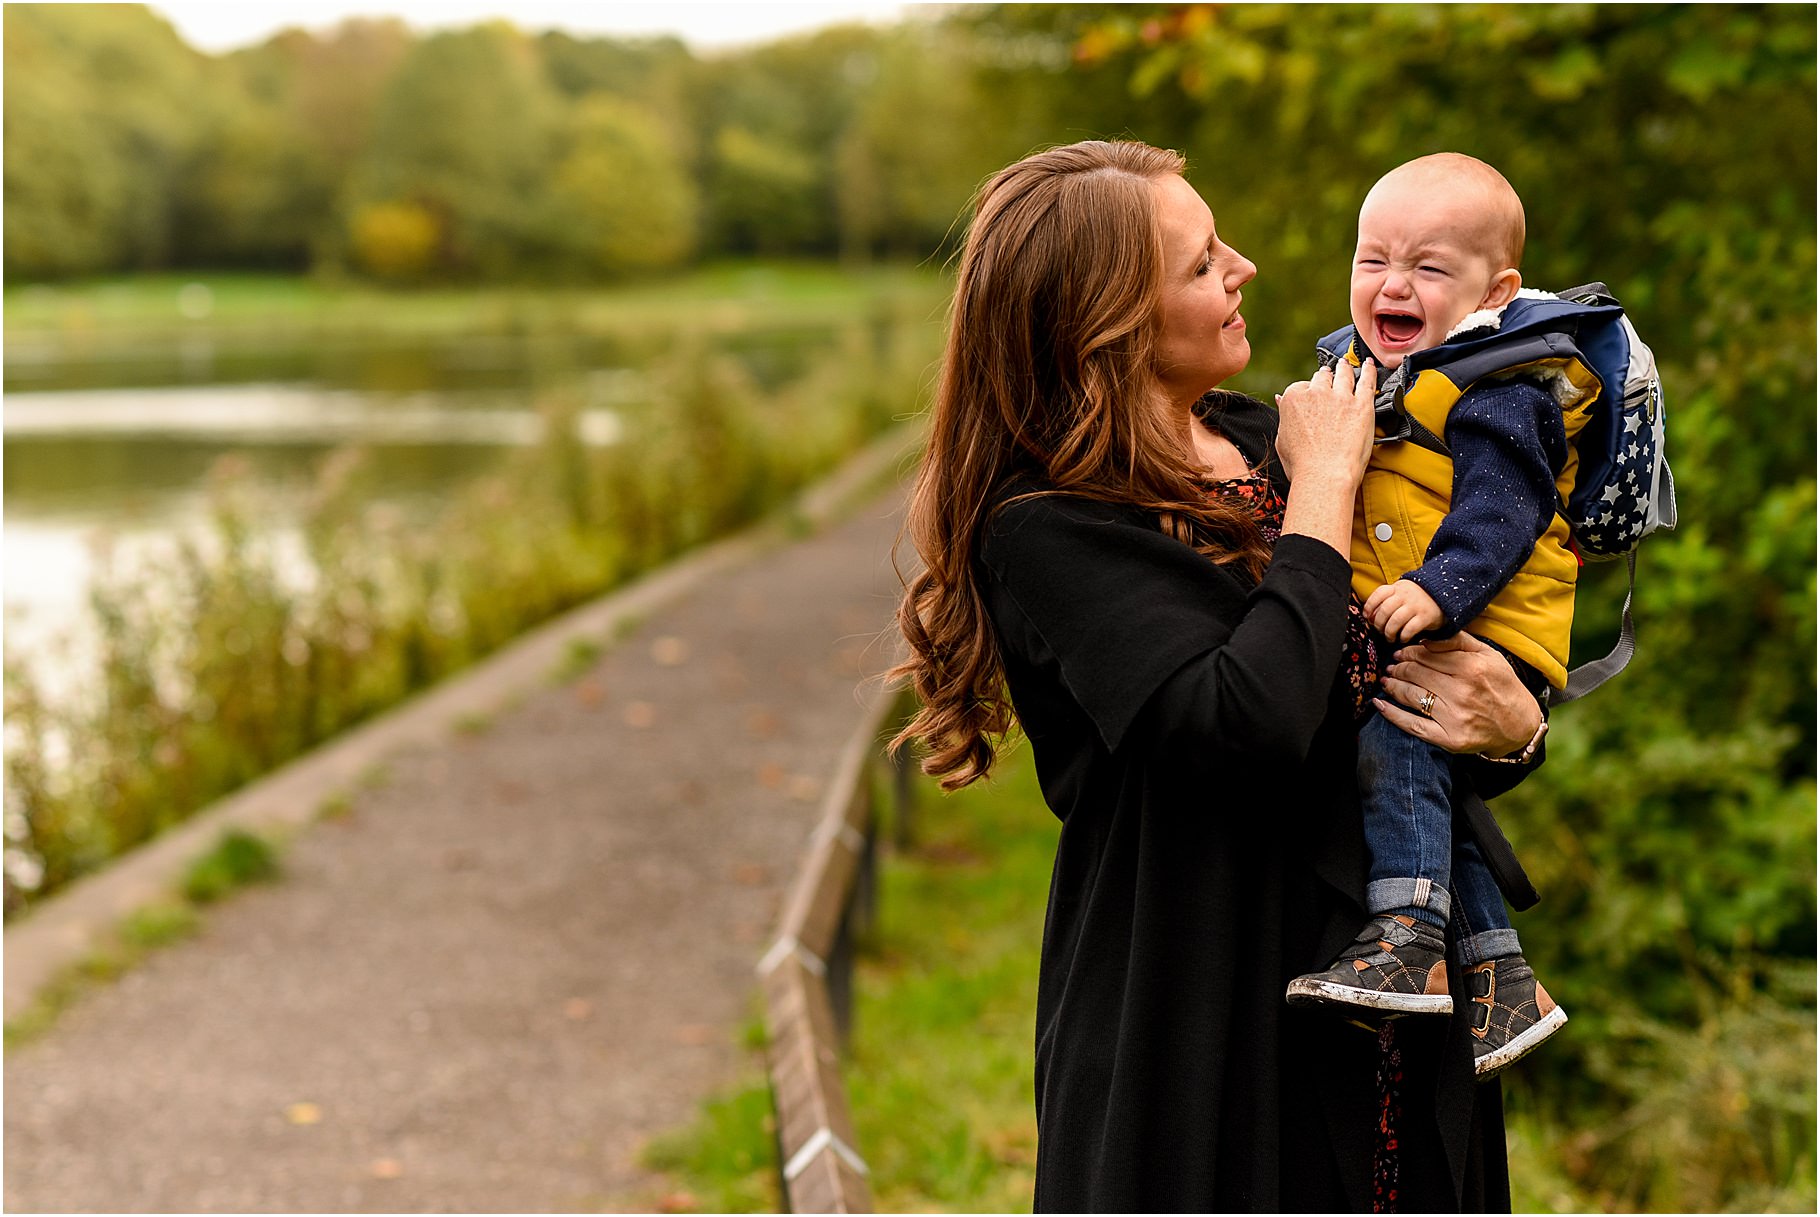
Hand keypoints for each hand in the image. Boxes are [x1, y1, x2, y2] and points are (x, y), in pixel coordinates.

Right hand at [1274, 359, 1375, 486]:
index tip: (1312, 395)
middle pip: (1323, 377)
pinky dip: (1369, 370)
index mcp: (1293, 399)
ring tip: (1346, 366)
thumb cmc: (1302, 466)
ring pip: (1344, 374)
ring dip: (1345, 368)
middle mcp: (1316, 392)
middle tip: (1330, 377)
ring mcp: (1341, 397)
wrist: (1324, 477)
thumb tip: (1281, 400)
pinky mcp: (1362, 404)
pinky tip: (1369, 365)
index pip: (1301, 386)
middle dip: (1326, 377)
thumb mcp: (1282, 439)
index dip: (1308, 391)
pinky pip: (1368, 380)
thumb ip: (1284, 414)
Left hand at [1364, 580, 1443, 641]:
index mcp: (1397, 587)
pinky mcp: (1426, 616)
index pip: (1379, 593)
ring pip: (1395, 620)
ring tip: (1390, 637)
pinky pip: (1410, 628)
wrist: (1445, 595)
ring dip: (1389, 632)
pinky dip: (1403, 636)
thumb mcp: (1402, 593)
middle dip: (1379, 623)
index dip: (1369, 606)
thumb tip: (1370, 617)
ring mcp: (1416, 605)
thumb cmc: (1418, 598)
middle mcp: (1405, 595)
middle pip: (1385, 610)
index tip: (1367, 617)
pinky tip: (1403, 638)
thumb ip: (1387, 601)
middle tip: (1380, 631)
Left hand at [1376, 632, 1541, 755]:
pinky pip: (1412, 725)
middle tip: (1392, 665)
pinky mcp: (1449, 739)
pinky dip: (1392, 714)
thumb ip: (1459, 642)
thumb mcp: (1489, 656)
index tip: (1400, 652)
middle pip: (1416, 674)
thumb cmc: (1502, 685)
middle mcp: (1463, 693)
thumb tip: (1426, 637)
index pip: (1427, 655)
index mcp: (1473, 668)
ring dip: (1392, 686)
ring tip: (1386, 680)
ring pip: (1411, 696)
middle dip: (1399, 667)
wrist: (1520, 725)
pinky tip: (1380, 704)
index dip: (1409, 652)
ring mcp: (1455, 718)